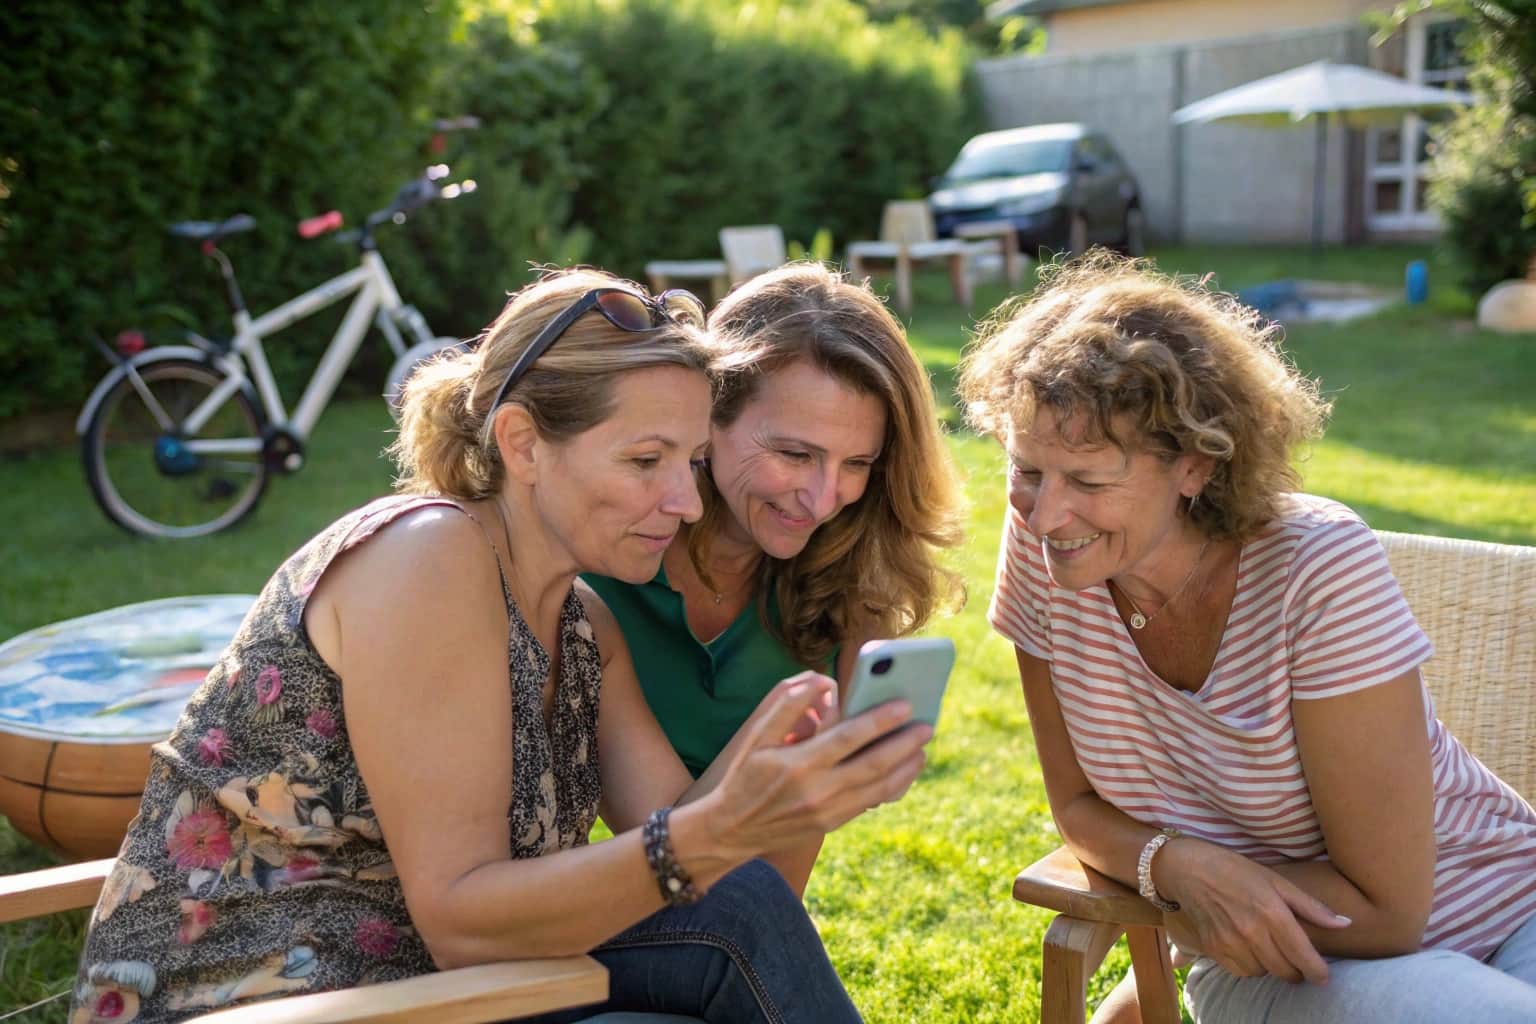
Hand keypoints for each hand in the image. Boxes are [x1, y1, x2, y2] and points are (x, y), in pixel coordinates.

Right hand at [704, 673, 931, 860]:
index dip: (879, 720)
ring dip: (906, 767)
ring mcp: (828, 811)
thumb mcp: (755, 737)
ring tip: (922, 747)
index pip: (849, 738)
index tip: (904, 704)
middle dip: (904, 743)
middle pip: (874, 765)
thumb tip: (822, 682)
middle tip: (928, 725)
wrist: (729, 830)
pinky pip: (871, 803)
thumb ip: (786, 704)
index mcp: (799, 764)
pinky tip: (904, 771)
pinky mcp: (832, 823)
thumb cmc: (743, 776)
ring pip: (880, 788)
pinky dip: (893, 786)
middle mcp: (818, 791)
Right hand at [1156, 837, 1350, 984]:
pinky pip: (1241, 972)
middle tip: (1299, 962)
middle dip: (1297, 971)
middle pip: (1286, 971)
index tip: (1323, 976)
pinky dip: (1251, 966)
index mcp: (1272, 912)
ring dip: (1272, 967)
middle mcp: (1252, 931)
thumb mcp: (1277, 881)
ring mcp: (1230, 942)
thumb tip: (1345, 924)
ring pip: (1264, 973)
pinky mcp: (1214, 949)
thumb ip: (1311, 907)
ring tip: (1272, 950)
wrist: (1188, 869)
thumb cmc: (1236, 871)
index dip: (1318, 972)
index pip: (1304, 956)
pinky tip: (1251, 950)